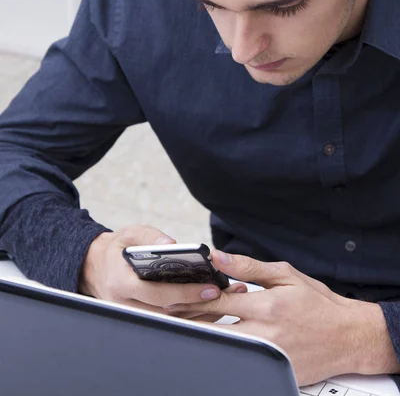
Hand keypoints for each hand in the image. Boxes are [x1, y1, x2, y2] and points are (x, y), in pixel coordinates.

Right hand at [79, 226, 246, 319]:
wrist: (95, 268)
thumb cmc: (117, 249)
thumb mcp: (129, 234)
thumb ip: (149, 236)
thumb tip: (172, 244)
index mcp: (121, 284)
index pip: (157, 294)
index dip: (185, 294)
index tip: (210, 287)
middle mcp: (127, 306)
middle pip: (169, 312)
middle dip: (201, 305)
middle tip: (227, 293)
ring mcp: (135, 316)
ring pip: (172, 321)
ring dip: (201, 313)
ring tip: (227, 297)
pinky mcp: (143, 319)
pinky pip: (171, 321)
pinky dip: (192, 315)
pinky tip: (213, 304)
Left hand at [164, 250, 387, 385]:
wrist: (349, 336)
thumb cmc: (318, 303)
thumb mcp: (286, 275)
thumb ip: (250, 267)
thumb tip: (219, 258)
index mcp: (268, 305)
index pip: (220, 300)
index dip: (194, 296)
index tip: (176, 293)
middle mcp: (266, 333)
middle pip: (215, 328)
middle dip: (191, 320)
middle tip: (171, 312)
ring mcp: (268, 355)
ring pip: (224, 347)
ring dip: (204, 335)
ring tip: (187, 323)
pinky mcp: (273, 371)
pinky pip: (241, 360)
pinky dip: (225, 350)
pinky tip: (214, 341)